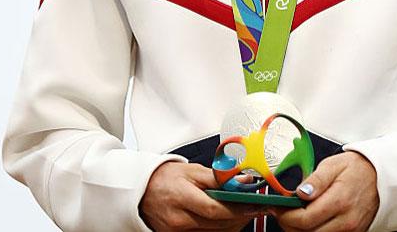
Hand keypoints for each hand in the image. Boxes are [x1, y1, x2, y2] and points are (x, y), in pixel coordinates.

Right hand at [139, 161, 265, 230]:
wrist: (142, 190)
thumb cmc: (165, 178)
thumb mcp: (192, 171)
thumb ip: (218, 177)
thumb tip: (242, 179)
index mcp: (182, 198)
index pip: (215, 209)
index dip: (237, 208)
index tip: (254, 204)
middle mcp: (179, 219)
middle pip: (217, 224)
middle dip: (239, 216)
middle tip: (254, 207)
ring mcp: (178, 231)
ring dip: (232, 224)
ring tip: (243, 212)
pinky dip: (219, 229)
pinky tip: (228, 220)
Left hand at [267, 151, 378, 231]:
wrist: (381, 177)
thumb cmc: (357, 169)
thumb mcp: (333, 165)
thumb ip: (316, 179)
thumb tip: (301, 192)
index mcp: (339, 200)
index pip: (304, 219)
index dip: (286, 216)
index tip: (277, 208)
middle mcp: (345, 221)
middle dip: (289, 225)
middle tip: (282, 212)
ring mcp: (350, 231)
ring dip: (301, 230)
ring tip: (294, 215)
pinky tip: (309, 221)